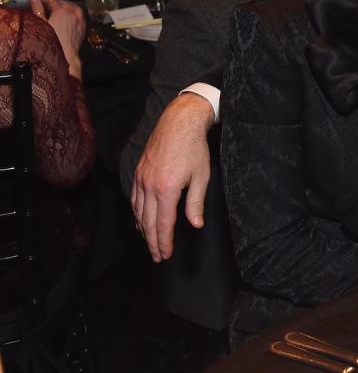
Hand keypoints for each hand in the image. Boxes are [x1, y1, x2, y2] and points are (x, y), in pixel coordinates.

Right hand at [30, 0, 84, 76]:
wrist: (65, 55)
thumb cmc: (52, 41)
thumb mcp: (41, 23)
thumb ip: (38, 9)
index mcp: (61, 11)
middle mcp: (73, 14)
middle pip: (64, 2)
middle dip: (56, 1)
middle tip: (48, 3)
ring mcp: (79, 20)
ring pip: (74, 7)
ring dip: (67, 5)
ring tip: (60, 7)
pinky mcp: (83, 27)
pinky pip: (80, 15)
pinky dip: (75, 12)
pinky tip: (70, 16)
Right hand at [131, 93, 214, 261]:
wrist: (179, 122)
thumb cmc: (194, 148)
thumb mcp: (201, 176)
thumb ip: (196, 203)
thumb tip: (196, 225)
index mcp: (167, 190)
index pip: (163, 223)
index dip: (164, 241)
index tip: (165, 254)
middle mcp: (149, 186)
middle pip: (148, 222)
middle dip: (152, 242)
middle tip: (157, 256)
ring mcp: (141, 179)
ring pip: (138, 212)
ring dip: (143, 230)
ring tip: (149, 243)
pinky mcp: (138, 172)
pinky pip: (134, 198)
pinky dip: (136, 214)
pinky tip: (140, 221)